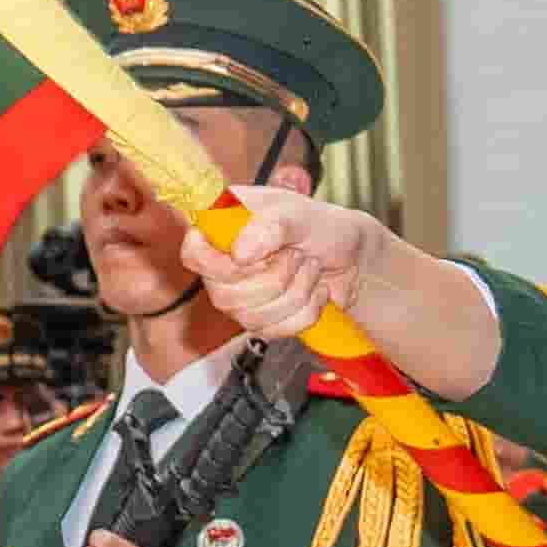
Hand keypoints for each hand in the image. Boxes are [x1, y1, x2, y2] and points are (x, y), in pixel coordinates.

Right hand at [190, 189, 383, 343]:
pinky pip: (274, 331)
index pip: (192, 254)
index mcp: (225, 225)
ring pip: (250, 317)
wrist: (354, 259)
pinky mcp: (262, 321)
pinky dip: (305, 312)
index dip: (218, 265)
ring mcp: (241, 295)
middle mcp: (226, 262)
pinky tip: (314, 291)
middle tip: (297, 254)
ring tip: (309, 268)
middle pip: (223, 295)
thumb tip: (240, 252)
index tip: (250, 256)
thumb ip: (271, 226)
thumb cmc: (326, 228)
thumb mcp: (302, 215)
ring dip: (295, 292)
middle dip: (275, 278)